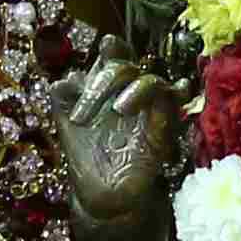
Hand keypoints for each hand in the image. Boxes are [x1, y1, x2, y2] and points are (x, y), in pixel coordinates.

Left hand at [54, 60, 179, 233]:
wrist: (101, 196)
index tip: (106, 44)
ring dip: (137, 88)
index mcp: (106, 88)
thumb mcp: (67, 128)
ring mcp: (148, 110)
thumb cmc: (86, 158)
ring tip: (119, 110)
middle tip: (82, 115)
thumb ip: (63, 101)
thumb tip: (63, 81)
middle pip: (126, 67)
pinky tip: (176, 90)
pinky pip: (174, 104)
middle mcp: (128, 93)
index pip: (113, 57)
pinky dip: (177, 92)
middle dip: (105, 81)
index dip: (113, 47)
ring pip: (151, 81)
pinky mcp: (163, 129)